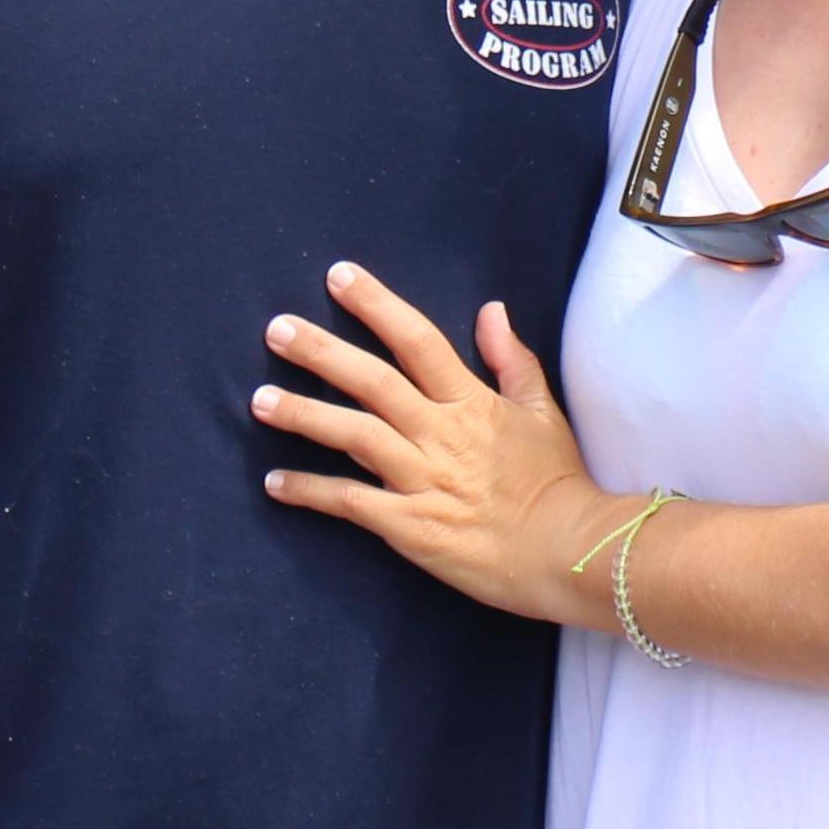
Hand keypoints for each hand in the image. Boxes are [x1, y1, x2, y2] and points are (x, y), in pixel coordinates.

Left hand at [255, 263, 613, 621]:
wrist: (570, 551)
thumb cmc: (557, 482)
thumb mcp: (541, 412)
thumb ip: (511, 359)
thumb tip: (489, 309)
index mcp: (470, 401)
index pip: (417, 340)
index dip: (376, 305)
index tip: (337, 276)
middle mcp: (439, 433)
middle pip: (372, 382)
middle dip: (321, 351)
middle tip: (276, 329)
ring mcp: (421, 479)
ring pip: (353, 436)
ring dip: (303, 415)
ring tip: (259, 401)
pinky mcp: (408, 525)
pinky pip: (350, 503)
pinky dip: (310, 492)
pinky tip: (274, 483)